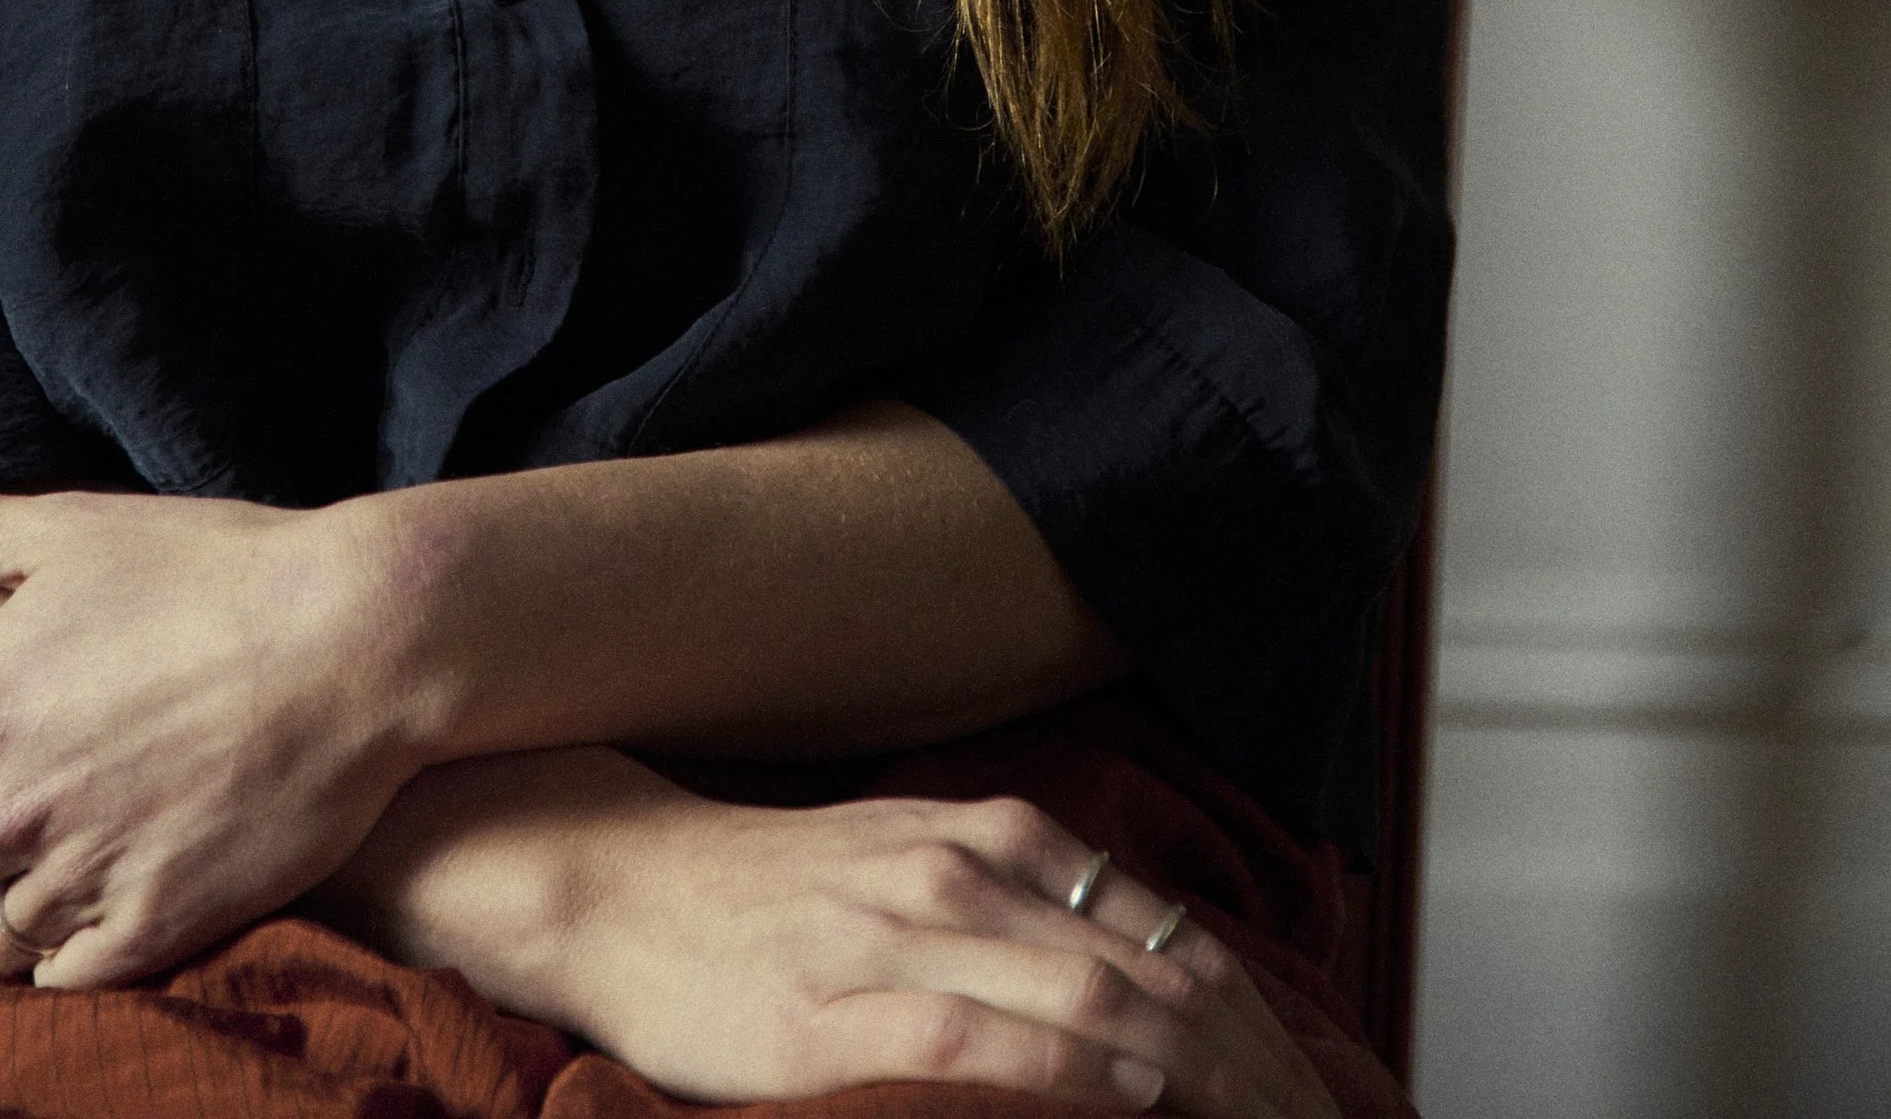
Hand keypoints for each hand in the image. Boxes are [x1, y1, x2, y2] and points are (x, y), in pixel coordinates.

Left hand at [0, 487, 432, 987]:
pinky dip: (69, 955)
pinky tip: (106, 899)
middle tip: (1, 825)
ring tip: (68, 857)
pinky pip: (64, 982)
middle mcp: (12, 808)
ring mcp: (83, 875)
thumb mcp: (78, 527)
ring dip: (9, 913)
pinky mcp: (156, 926)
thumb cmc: (217, 570)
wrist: (358, 640)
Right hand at [333, 747, 1342, 1115]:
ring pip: (1093, 1007)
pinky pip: (986, 1043)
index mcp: (992, 840)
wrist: (616, 880)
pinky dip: (1075, 1074)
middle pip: (1155, 979)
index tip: (1317, 1096)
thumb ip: (1018, 914)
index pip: (1171, 936)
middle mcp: (966, 873)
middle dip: (1255, 1071)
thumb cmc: (767, 892)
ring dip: (1195, 1082)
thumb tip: (1134, 987)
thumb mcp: (913, 870)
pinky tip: (1133, 1101)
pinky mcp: (839, 1014)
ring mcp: (903, 939)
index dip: (1260, 1023)